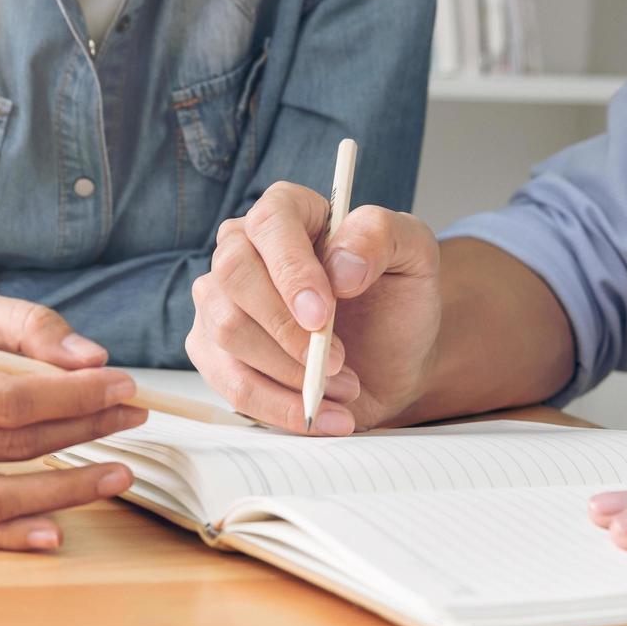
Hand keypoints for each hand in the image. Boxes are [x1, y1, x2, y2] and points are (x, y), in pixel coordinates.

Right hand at [0, 284, 144, 550]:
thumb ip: (20, 324)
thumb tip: (90, 359)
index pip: (9, 400)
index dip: (76, 396)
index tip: (125, 385)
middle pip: (9, 446)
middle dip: (84, 429)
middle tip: (134, 414)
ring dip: (65, 491)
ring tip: (119, 472)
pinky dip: (10, 538)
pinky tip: (58, 530)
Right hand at [187, 182, 441, 433]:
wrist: (388, 359)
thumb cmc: (395, 299)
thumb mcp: (414, 254)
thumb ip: (382, 236)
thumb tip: (340, 265)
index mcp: (288, 211)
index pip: (270, 224)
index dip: (291, 270)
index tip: (322, 315)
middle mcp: (242, 247)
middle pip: (233, 276)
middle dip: (285, 329)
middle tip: (340, 361)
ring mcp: (219, 299)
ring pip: (226, 332)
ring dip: (290, 372)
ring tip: (344, 385)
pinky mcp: (212, 349)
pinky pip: (229, 382)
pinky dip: (278, 406)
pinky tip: (323, 414)